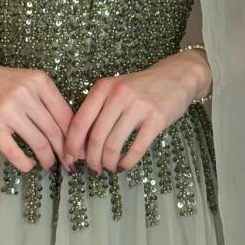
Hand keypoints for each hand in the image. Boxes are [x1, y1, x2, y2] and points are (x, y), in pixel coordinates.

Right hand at [0, 46, 73, 174]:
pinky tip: (30, 164)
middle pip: (54, 131)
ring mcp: (7, 110)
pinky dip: (26, 163)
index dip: (75, 137)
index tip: (78, 150)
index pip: (65, 115)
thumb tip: (71, 132)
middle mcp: (25, 94)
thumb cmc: (4, 82)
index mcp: (39, 81)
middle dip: (64, 151)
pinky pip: (15, 152)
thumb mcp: (30, 82)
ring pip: (38, 143)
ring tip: (49, 164)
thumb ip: (49, 101)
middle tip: (68, 162)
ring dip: (47, 159)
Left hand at [62, 50, 211, 175]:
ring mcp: (138, 107)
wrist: (175, 76)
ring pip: (113, 145)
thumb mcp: (114, 90)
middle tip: (93, 168)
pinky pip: (136, 148)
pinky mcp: (157, 119)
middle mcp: (118, 95)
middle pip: (96, 137)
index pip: (79, 121)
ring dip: (107, 163)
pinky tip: (124, 165)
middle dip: (91, 159)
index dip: (71, 145)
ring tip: (108, 167)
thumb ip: (97, 111)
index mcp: (103, 88)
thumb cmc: (140, 88)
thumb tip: (80, 145)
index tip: (68, 159)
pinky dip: (127, 162)